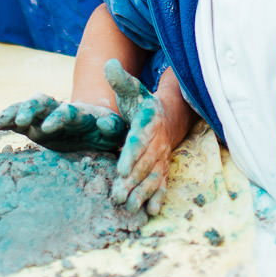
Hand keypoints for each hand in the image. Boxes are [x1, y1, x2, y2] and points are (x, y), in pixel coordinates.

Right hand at [0, 94, 128, 152]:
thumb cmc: (107, 131)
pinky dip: (4, 121)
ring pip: (25, 107)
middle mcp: (57, 109)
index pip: (67, 111)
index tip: (50, 127)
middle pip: (41, 102)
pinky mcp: (32, 126)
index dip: (58, 117)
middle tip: (22, 120)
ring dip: (12, 113)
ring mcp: (43, 116)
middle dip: (30, 109)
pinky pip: (15, 120)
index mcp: (79, 112)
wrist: (95, 129)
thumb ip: (112, 127)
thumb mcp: (115, 131)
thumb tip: (104, 123)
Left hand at [106, 60, 174, 214]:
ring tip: (130, 207)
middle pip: (144, 164)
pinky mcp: (164, 169)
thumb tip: (108, 63)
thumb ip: (120, 80)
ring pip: (153, 178)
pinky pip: (163, 185)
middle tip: (118, 195)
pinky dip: (158, 199)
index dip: (131, 155)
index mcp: (147, 123)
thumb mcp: (132, 89)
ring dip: (142, 193)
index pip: (138, 140)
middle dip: (132, 181)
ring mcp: (162, 158)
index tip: (121, 169)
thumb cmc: (142, 103)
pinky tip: (151, 212)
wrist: (167, 116)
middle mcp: (157, 142)